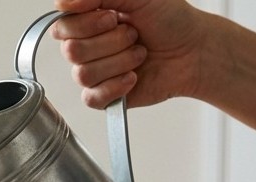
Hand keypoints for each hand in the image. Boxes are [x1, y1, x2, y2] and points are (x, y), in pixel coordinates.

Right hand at [52, 0, 204, 108]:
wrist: (194, 50)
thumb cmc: (170, 20)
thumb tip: (62, 3)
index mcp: (88, 21)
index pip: (61, 27)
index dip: (86, 24)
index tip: (113, 18)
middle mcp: (87, 47)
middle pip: (71, 51)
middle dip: (111, 42)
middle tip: (133, 34)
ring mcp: (94, 72)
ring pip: (84, 74)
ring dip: (120, 62)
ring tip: (140, 54)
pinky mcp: (103, 96)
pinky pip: (92, 98)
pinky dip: (117, 86)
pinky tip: (134, 77)